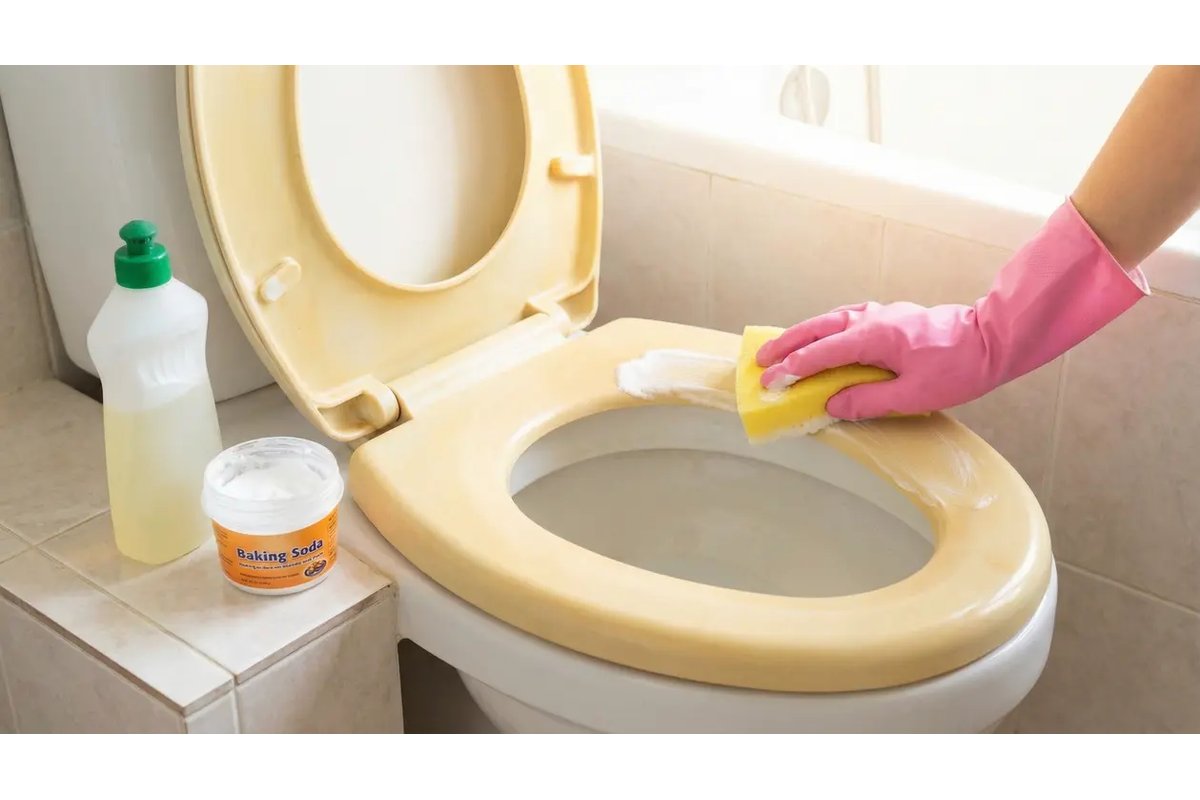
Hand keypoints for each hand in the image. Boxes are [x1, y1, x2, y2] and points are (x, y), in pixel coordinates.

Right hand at [755, 201, 1149, 420]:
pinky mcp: (890, 316)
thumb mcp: (914, 396)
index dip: (792, 369)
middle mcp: (873, 320)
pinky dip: (824, 328)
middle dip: (786, 344)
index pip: (821, 354)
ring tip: (779, 348)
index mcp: (875, 338)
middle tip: (758, 359)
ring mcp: (881, 314)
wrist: (993, 340)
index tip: (768, 382)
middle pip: (817, 329)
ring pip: (830, 320)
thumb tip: (832, 405)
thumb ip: (868, 400)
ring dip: (802, 334)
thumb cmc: (959, 369)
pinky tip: (820, 337)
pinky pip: (846, 319)